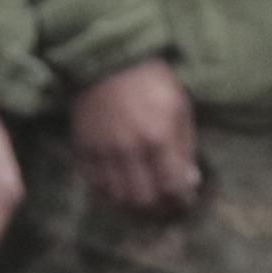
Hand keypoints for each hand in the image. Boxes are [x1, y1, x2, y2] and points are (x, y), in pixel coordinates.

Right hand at [73, 60, 200, 218]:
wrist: (107, 62)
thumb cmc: (153, 83)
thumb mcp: (181, 109)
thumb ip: (186, 148)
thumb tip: (190, 182)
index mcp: (158, 138)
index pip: (170, 187)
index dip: (180, 201)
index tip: (185, 202)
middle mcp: (128, 150)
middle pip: (142, 199)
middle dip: (157, 210)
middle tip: (165, 208)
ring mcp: (102, 151)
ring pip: (116, 197)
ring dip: (132, 206)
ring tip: (144, 203)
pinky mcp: (82, 148)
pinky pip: (93, 184)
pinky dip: (108, 194)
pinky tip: (120, 190)